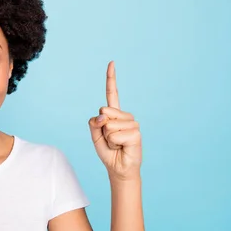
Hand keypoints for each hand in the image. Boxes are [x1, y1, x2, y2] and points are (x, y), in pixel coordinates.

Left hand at [88, 61, 141, 181]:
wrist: (118, 168)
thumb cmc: (108, 151)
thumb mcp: (95, 136)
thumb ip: (94, 123)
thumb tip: (103, 116)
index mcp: (114, 114)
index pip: (113, 93)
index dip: (111, 78)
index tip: (112, 62)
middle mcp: (124, 116)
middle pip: (104, 112)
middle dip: (101, 128)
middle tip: (110, 140)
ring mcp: (132, 123)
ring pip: (109, 125)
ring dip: (108, 138)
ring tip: (116, 144)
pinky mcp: (136, 133)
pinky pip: (115, 135)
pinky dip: (114, 143)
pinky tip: (122, 147)